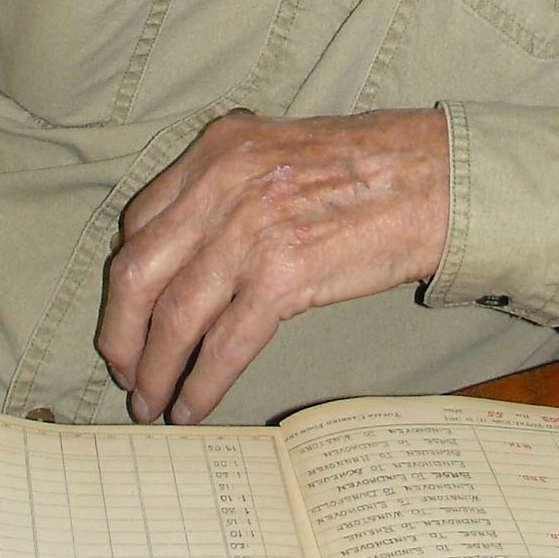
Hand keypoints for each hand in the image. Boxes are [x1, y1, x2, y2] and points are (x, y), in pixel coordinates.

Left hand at [97, 109, 449, 425]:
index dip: (127, 278)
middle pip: (137, 271)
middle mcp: (222, 186)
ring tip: (151, 401)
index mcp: (217, 152)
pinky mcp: (284, 275)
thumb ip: (231, 189)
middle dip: (120, 332)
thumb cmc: (373, 168)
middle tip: (123, 370)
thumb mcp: (280, 154)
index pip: (140, 222)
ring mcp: (250, 231)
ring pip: (174, 316)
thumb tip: (196, 253)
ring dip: (156, 369)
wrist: (437, 179)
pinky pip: (225, 344)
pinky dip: (202, 382)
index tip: (128, 314)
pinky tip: (193, 405)